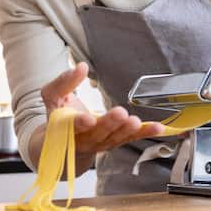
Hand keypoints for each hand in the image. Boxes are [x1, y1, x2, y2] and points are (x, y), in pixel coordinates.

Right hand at [40, 62, 163, 153]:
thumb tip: (81, 67)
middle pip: (97, 134)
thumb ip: (64, 82)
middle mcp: (83, 139)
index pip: (71, 126)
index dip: (79, 123)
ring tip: (136, 122)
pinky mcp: (115, 142)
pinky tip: (158, 128)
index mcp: (64, 128)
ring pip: (114, 139)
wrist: (62, 143)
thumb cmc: (58, 116)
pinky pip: (130, 138)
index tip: (87, 118)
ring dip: (127, 131)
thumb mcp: (53, 96)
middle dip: (109, 124)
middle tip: (120, 114)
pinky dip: (145, 133)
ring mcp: (100, 143)